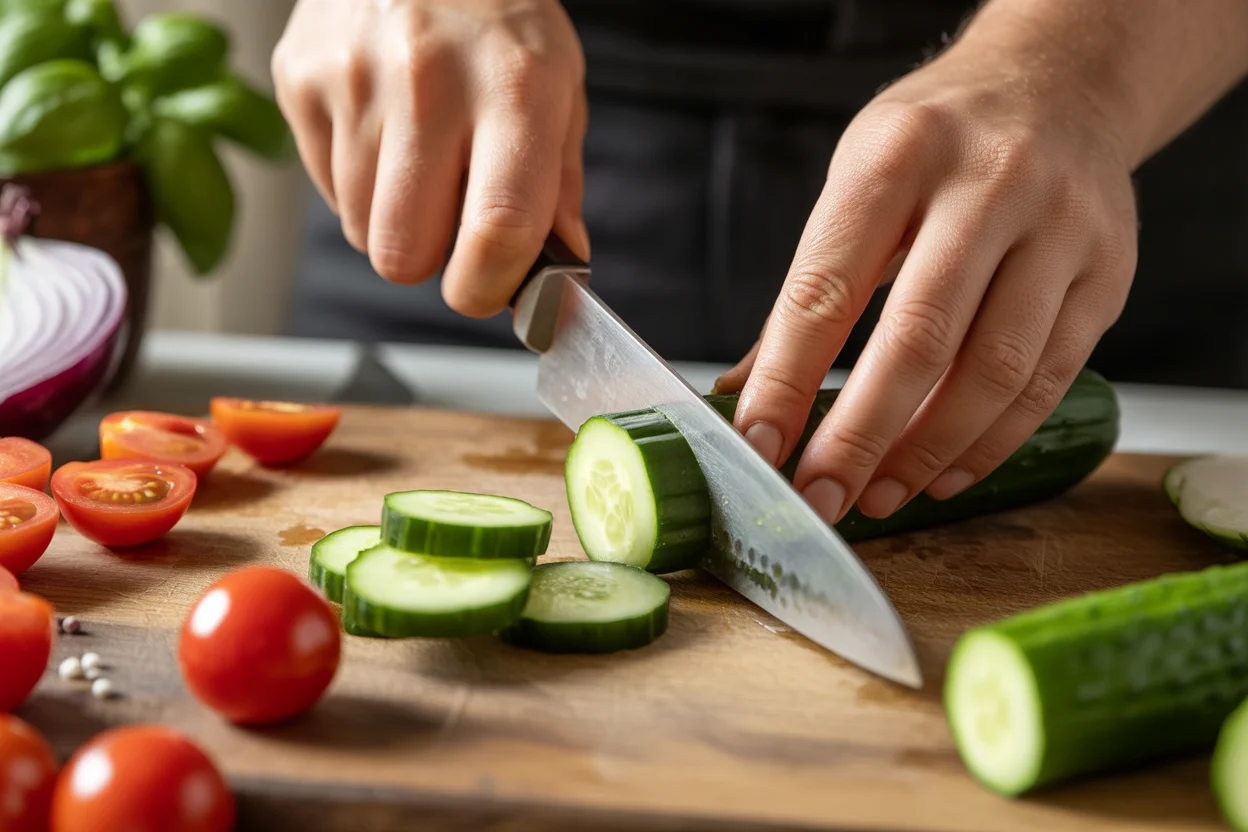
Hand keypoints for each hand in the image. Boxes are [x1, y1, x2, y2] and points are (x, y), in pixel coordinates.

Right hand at [271, 0, 589, 315]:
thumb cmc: (499, 19)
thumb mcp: (559, 86)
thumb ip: (558, 186)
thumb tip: (559, 270)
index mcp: (515, 90)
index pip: (496, 229)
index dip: (488, 286)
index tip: (488, 290)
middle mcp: (428, 83)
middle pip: (403, 252)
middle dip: (430, 260)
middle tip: (451, 223)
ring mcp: (353, 78)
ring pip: (360, 230)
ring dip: (394, 220)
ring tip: (420, 160)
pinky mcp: (299, 77)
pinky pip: (326, 188)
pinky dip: (357, 181)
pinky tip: (384, 131)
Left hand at [716, 43, 1138, 523]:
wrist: (1061, 84)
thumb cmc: (937, 142)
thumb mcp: (856, 178)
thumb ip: (810, 286)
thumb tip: (746, 393)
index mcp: (898, 157)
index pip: (827, 289)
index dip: (787, 380)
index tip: (759, 446)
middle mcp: (989, 185)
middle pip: (919, 340)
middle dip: (861, 436)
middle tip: (822, 497)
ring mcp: (1061, 229)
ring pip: (995, 372)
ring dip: (928, 453)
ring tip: (880, 495)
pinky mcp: (1110, 273)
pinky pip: (1049, 380)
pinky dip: (992, 443)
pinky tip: (946, 473)